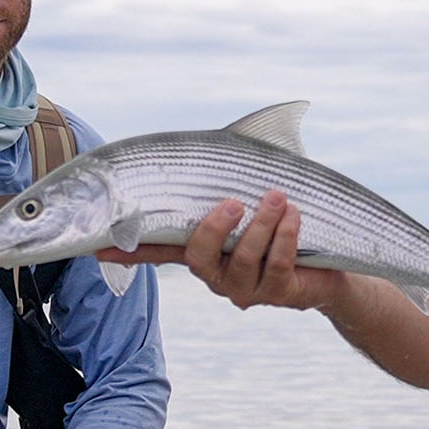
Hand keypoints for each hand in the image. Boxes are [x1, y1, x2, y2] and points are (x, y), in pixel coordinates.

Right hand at [99, 191, 347, 310]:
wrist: (332, 265)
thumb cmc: (286, 224)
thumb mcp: (257, 195)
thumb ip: (234, 174)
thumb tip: (231, 134)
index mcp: (204, 251)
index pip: (159, 251)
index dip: (129, 252)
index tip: (97, 251)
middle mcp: (218, 274)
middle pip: (198, 257)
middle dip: (215, 227)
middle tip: (235, 201)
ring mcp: (247, 288)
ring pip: (242, 259)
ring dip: (261, 224)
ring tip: (278, 197)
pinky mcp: (279, 293)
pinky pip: (277, 265)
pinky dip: (285, 236)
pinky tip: (294, 216)